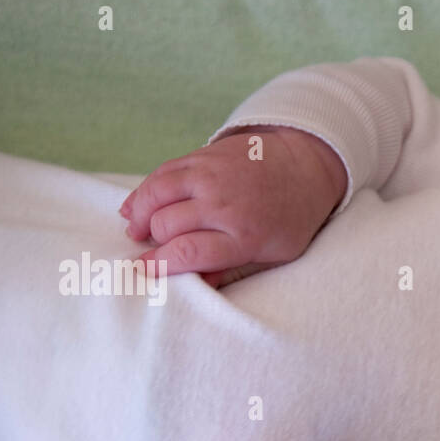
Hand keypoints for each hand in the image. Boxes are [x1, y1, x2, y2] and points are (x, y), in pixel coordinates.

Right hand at [120, 126, 347, 288]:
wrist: (304, 166)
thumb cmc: (289, 219)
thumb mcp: (273, 255)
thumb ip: (232, 269)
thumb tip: (195, 284)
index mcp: (244, 236)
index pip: (188, 252)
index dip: (159, 264)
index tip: (145, 271)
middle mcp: (224, 204)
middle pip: (167, 225)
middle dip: (153, 242)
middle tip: (150, 250)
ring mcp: (211, 175)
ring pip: (157, 194)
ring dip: (140, 215)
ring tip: (137, 230)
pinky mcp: (201, 156)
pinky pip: (161, 172)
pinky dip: (143, 191)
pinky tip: (136, 207)